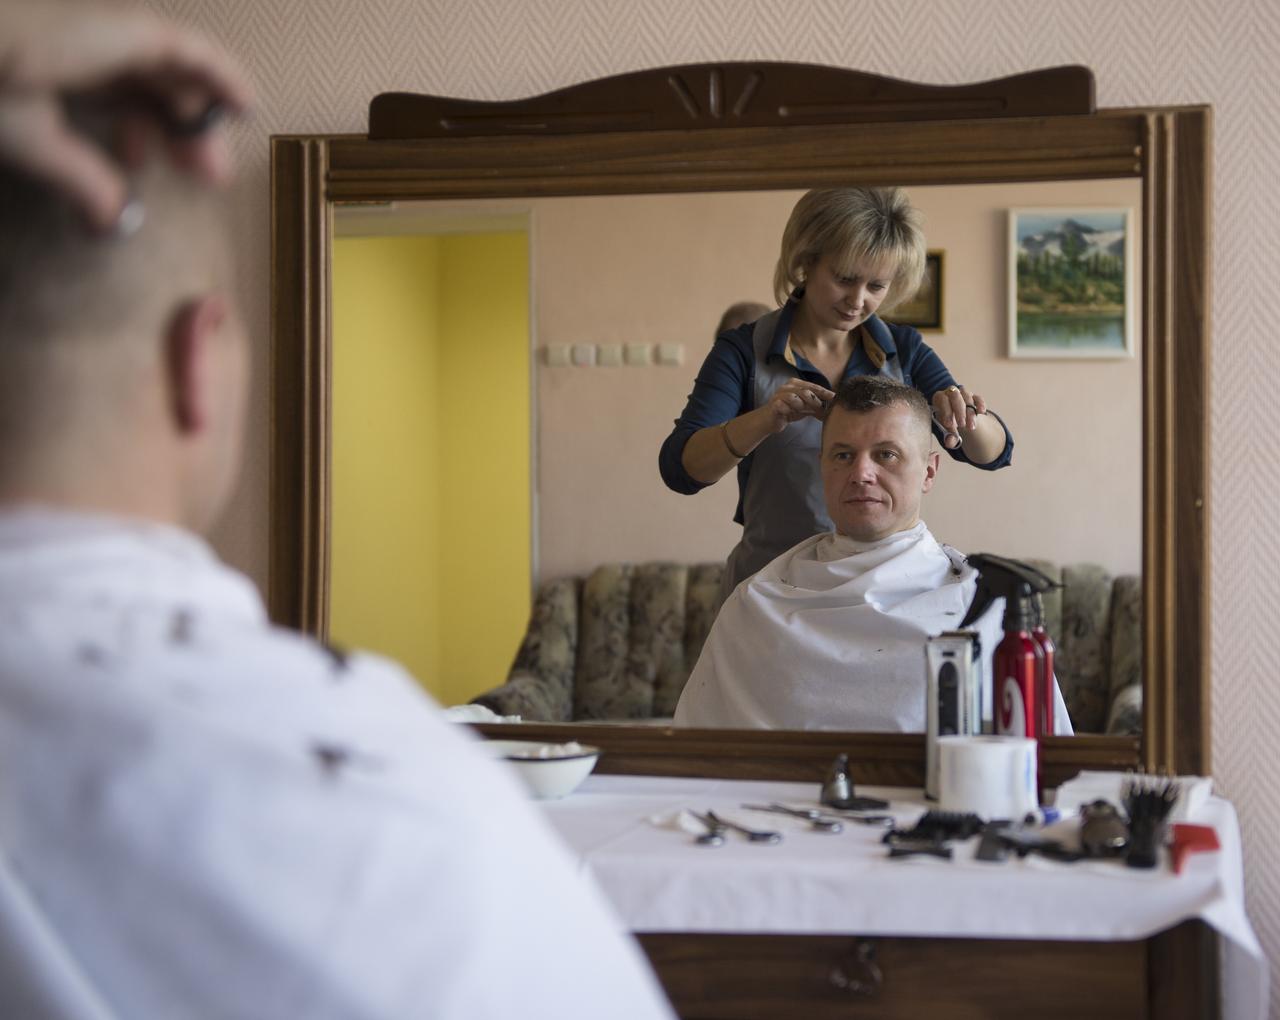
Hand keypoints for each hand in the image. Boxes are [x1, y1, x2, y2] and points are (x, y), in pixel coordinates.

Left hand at [0, 1, 252, 228]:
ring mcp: (59, 35)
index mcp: (97, 36)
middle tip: (207, 174)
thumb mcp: (21, 134)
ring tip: (154, 166)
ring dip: (149, 117)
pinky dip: (111, 108)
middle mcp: (85, 26)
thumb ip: (79, 176)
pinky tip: (108, 146)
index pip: (182, 48)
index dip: (222, 79)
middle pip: (160, 63)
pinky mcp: (36, 48)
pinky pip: (93, 73)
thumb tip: (118, 218)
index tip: (249, 113)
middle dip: (189, 116)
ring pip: (126, 71)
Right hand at [763, 379, 835, 431]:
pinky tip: (790, 414)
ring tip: (806, 411)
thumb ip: (816, 405)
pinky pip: (782, 406)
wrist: (770, 419)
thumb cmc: (789, 411)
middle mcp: (787, 387)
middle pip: (805, 391)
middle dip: (815, 400)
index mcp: (795, 384)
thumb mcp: (805, 407)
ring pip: (794, 398)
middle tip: (821, 408)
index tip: (833, 397)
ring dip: (802, 405)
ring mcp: (779, 395)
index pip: (812, 386)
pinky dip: (788, 410)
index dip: (823, 392)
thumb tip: (833, 408)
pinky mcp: (773, 405)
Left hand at [931, 385, 986, 448]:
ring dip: (970, 413)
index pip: (942, 399)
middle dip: (959, 411)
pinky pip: (978, 398)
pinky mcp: (974, 397)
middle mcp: (951, 392)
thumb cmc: (948, 422)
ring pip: (967, 398)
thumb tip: (949, 443)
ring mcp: (963, 393)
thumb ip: (948, 436)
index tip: (949, 425)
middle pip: (955, 396)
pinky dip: (980, 404)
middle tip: (962, 425)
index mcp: (939, 398)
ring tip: (971, 427)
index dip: (946, 411)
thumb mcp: (946, 429)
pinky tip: (981, 412)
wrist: (958, 418)